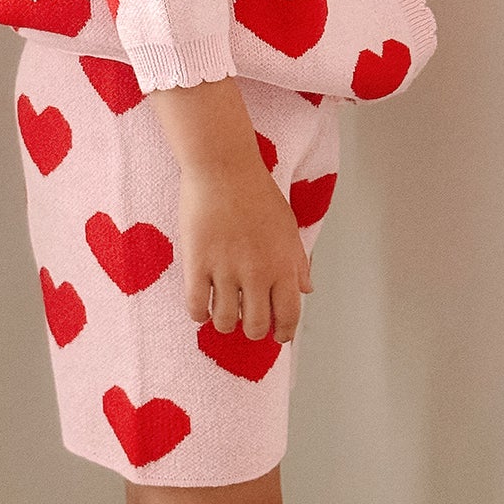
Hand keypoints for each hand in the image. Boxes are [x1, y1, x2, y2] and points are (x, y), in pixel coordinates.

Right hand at [178, 154, 313, 343]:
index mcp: (283, 264)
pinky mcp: (197, 263)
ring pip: (225, 320)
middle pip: (255, 325)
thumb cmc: (258, 192)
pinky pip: (196, 305)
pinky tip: (201, 306)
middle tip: (247, 321)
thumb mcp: (288, 226)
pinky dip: (199, 313)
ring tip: (223, 312)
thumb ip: (298, 261)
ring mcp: (226, 269)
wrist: (224, 167)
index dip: (284, 332)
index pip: (289, 314)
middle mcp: (257, 272)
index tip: (278, 336)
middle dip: (253, 330)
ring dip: (225, 323)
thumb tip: (307, 289)